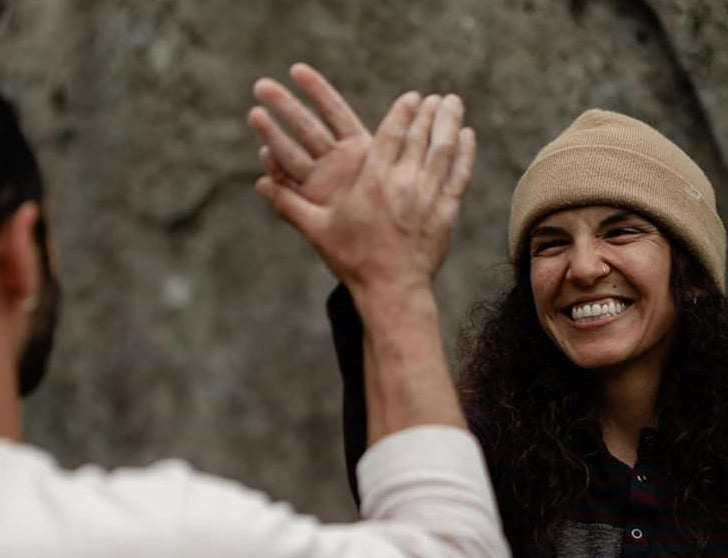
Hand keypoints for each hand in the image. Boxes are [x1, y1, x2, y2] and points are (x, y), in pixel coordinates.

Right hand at [248, 68, 474, 288]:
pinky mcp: (446, 214)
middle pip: (421, 135)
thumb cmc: (352, 260)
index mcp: (373, 181)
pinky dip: (465, 153)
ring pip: (443, 149)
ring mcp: (428, 197)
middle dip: (431, 112)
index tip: (412, 97)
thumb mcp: (317, 231)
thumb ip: (290, 204)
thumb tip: (259, 184)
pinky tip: (468, 136)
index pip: (392, 134)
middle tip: (437, 97)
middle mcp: (403, 183)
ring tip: (453, 104)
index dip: (403, 111)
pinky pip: (459, 175)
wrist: (391, 291)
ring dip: (449, 123)